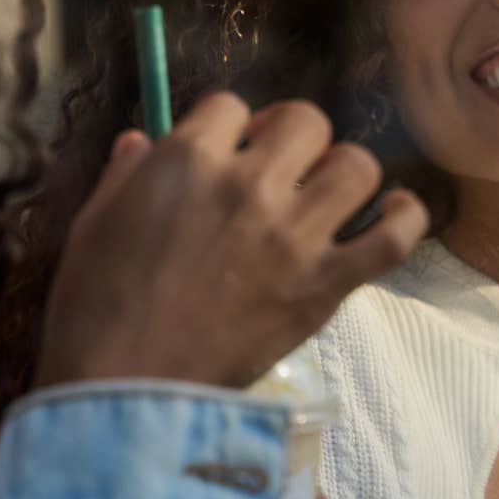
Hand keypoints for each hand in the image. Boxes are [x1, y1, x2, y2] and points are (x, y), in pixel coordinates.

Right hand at [33, 93, 426, 389]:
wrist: (127, 392)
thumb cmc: (94, 310)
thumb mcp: (94, 225)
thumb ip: (125, 175)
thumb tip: (141, 141)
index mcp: (187, 160)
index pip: (230, 105)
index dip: (229, 127)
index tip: (226, 155)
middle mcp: (250, 184)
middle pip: (305, 122)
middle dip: (291, 138)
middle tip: (278, 172)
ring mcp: (294, 236)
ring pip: (357, 166)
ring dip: (344, 173)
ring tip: (326, 197)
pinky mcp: (325, 287)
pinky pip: (392, 238)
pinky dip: (405, 219)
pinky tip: (394, 212)